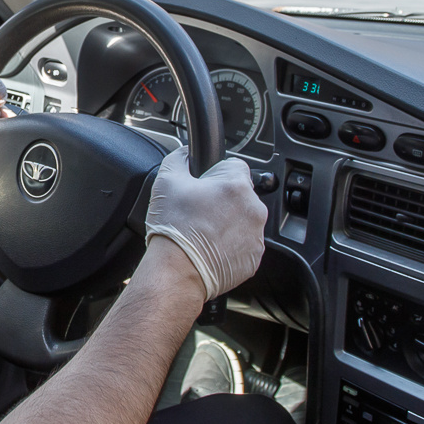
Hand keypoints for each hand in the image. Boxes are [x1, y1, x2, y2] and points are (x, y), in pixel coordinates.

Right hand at [143, 146, 267, 299]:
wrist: (177, 271)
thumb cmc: (174, 230)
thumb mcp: (166, 181)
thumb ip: (179, 157)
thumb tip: (186, 152)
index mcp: (236, 185)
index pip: (234, 165)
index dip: (215, 173)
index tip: (204, 186)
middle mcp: (253, 209)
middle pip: (241, 194)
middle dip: (223, 199)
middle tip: (199, 212)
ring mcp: (256, 235)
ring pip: (244, 219)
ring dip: (228, 222)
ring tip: (204, 232)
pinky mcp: (254, 257)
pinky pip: (245, 243)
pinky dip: (231, 244)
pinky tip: (211, 248)